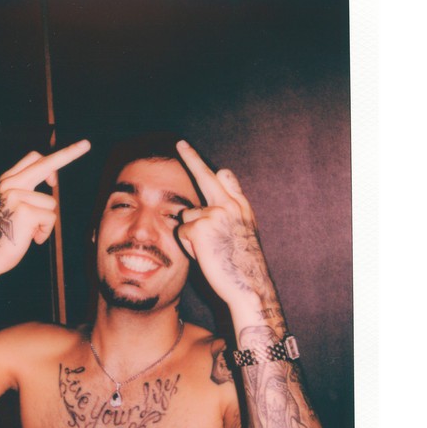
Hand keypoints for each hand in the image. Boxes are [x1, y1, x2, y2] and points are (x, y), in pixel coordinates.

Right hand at [0, 139, 90, 280]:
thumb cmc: (8, 234)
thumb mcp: (17, 205)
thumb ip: (30, 190)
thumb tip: (52, 180)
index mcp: (8, 181)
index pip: (34, 158)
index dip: (56, 156)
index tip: (77, 146)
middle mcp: (10, 184)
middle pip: (45, 163)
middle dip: (69, 153)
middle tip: (87, 144)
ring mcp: (16, 196)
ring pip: (51, 204)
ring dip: (46, 222)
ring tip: (29, 231)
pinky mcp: (24, 211)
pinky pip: (51, 219)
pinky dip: (45, 232)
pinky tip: (31, 238)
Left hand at [175, 140, 276, 312]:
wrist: (248, 283)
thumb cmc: (243, 265)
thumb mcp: (243, 233)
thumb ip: (230, 212)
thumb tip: (219, 191)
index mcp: (240, 207)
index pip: (226, 179)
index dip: (214, 171)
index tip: (205, 156)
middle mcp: (228, 205)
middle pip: (206, 176)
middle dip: (192, 158)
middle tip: (180, 143)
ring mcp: (214, 213)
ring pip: (187, 216)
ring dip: (191, 233)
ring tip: (208, 250)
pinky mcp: (199, 227)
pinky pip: (182, 232)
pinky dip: (188, 246)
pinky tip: (204, 255)